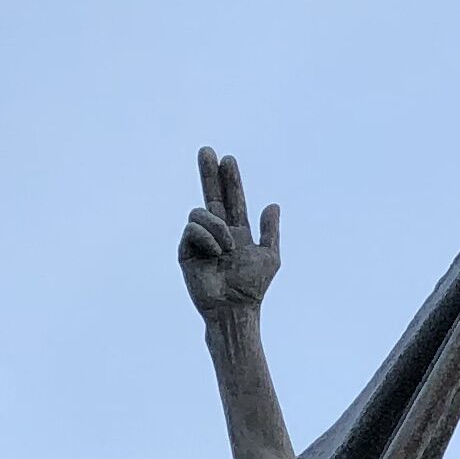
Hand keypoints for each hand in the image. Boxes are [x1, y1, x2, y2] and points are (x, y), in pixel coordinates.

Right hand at [180, 146, 280, 318]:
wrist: (235, 307)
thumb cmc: (253, 288)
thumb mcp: (270, 257)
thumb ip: (271, 231)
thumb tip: (273, 205)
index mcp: (237, 231)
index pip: (232, 199)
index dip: (230, 180)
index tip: (227, 159)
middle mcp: (217, 232)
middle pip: (211, 195)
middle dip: (208, 172)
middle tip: (206, 150)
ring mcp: (200, 240)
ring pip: (201, 212)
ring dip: (217, 227)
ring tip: (227, 249)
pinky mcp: (186, 250)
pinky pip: (193, 228)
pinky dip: (207, 238)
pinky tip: (216, 254)